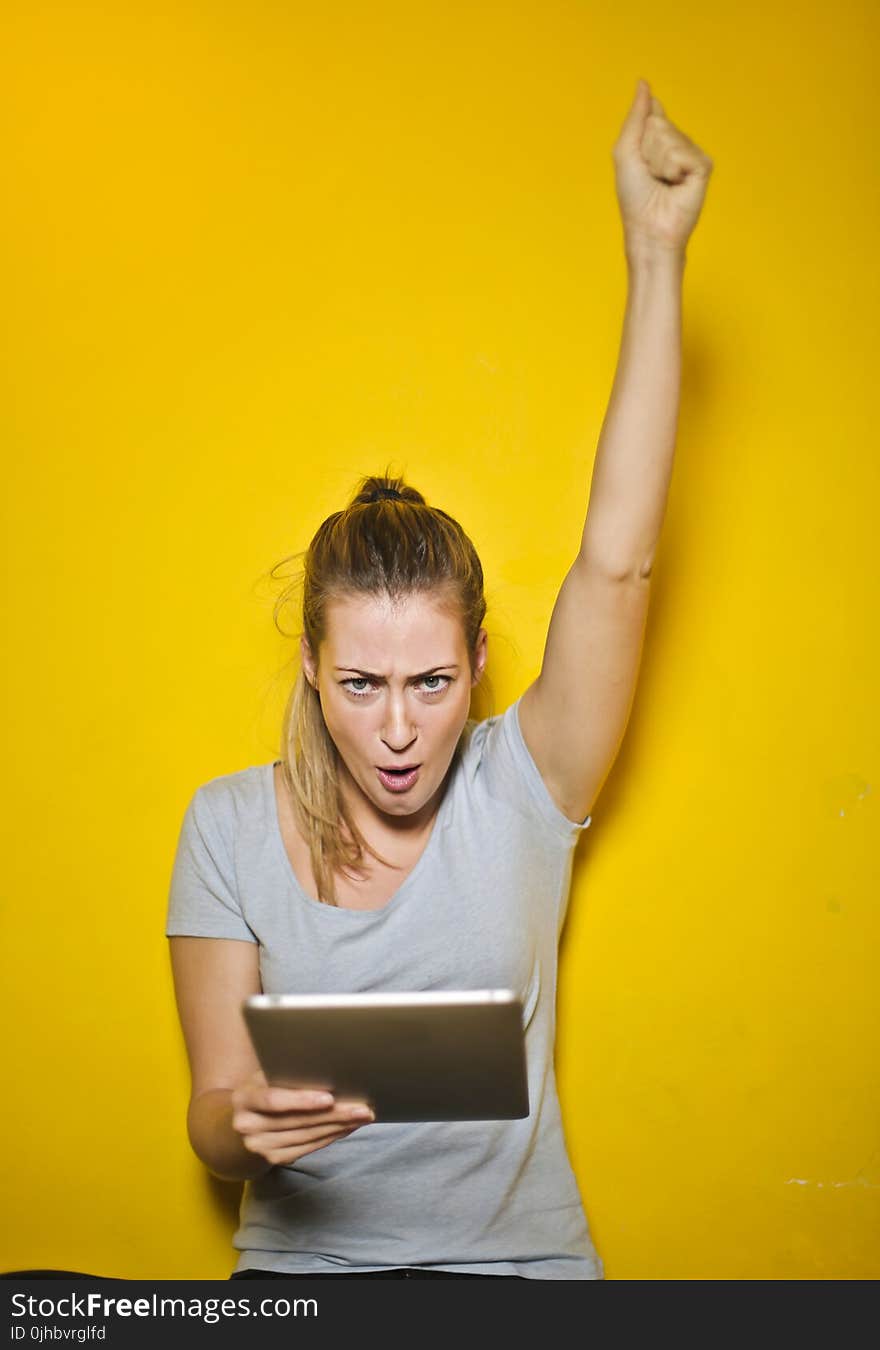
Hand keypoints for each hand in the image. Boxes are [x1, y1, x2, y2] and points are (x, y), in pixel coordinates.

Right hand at [231, 1069, 374, 1166]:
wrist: (243, 1119)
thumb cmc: (264, 1087)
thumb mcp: (266, 1073)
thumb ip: (288, 1070)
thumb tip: (329, 1062)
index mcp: (244, 1098)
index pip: (273, 1100)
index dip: (302, 1100)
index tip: (330, 1098)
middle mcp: (248, 1126)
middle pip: (297, 1121)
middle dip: (334, 1115)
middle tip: (363, 1107)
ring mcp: (260, 1146)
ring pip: (307, 1137)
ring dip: (338, 1127)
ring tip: (362, 1116)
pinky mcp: (274, 1159)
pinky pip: (308, 1148)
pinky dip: (331, 1137)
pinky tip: (348, 1127)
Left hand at [612, 79, 713, 256]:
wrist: (648, 228)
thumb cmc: (635, 197)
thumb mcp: (626, 151)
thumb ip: (636, 116)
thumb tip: (644, 83)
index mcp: (659, 139)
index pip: (652, 113)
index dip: (642, 131)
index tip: (639, 157)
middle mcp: (677, 143)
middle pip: (657, 123)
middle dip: (646, 151)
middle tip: (650, 175)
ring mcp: (691, 154)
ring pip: (668, 137)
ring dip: (657, 162)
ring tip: (661, 182)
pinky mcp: (704, 166)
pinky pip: (681, 152)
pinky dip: (671, 169)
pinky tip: (675, 184)